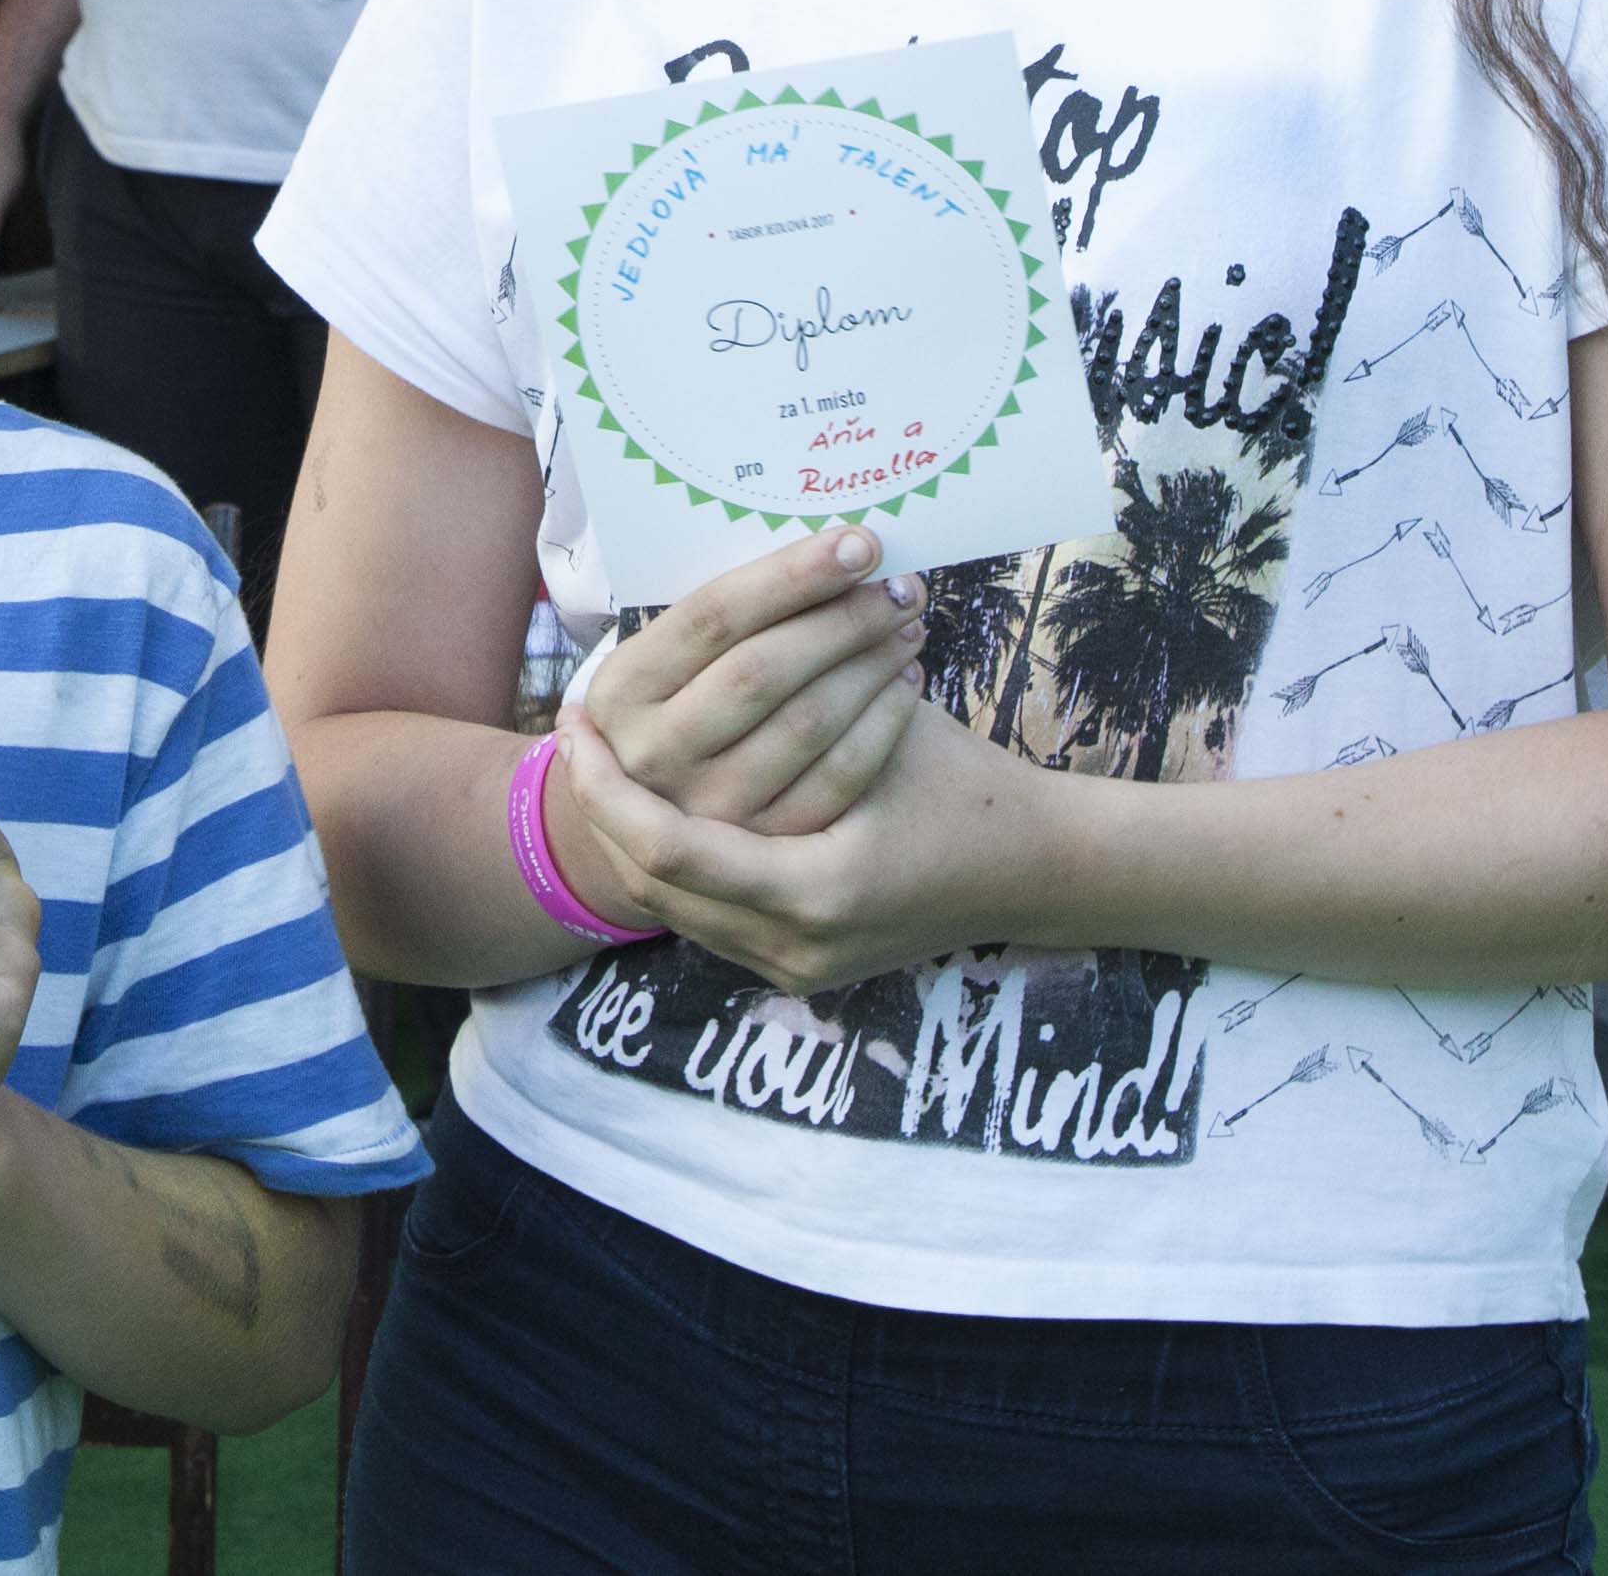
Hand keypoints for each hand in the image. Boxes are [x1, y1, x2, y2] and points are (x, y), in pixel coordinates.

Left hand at [555, 673, 1047, 996]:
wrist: (1034, 870)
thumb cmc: (962, 780)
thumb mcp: (880, 723)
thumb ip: (793, 694)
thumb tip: (694, 637)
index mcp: (815, 890)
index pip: (668, 849)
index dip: (609, 788)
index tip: (576, 723)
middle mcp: (795, 947)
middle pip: (653, 886)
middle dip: (603, 810)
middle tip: (573, 741)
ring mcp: (795, 969)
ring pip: (671, 907)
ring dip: (631, 836)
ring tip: (599, 768)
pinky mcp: (798, 970)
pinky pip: (707, 918)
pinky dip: (676, 864)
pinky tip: (653, 809)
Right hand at [572, 525, 925, 861]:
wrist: (657, 816)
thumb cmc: (684, 704)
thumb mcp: (672, 664)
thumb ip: (725, 619)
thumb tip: (823, 549)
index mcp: (622, 689)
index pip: (713, 615)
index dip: (791, 574)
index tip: (858, 543)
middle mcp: (652, 755)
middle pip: (763, 671)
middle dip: (844, 619)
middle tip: (902, 584)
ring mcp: (706, 811)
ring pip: (807, 724)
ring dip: (871, 664)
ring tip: (908, 624)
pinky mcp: (762, 855)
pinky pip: (839, 780)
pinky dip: (884, 724)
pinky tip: (905, 683)